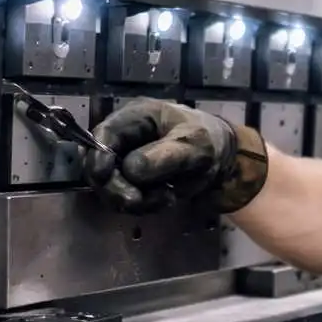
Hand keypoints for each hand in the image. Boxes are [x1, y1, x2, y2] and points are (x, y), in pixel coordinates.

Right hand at [84, 99, 267, 214]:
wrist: (223, 158)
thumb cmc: (209, 141)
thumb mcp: (194, 145)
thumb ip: (164, 157)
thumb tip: (131, 170)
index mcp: (137, 117)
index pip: (104, 134)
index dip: (97, 156)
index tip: (103, 177)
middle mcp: (126, 138)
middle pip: (100, 164)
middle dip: (115, 186)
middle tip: (136, 201)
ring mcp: (127, 161)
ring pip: (111, 186)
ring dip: (133, 199)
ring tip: (165, 198)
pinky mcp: (134, 182)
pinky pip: (128, 198)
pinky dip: (144, 205)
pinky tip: (166, 199)